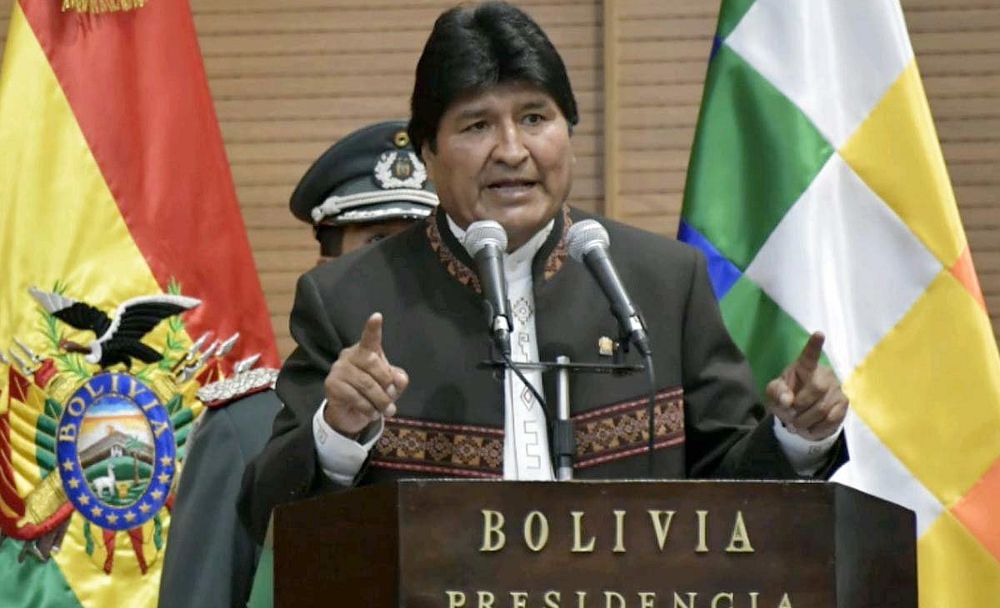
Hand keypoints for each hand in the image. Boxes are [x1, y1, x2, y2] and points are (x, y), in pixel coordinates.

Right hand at [323, 313, 408, 436]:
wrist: (351, 413)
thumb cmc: (373, 392)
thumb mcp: (390, 386)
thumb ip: (398, 380)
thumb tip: (398, 380)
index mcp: (366, 351)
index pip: (370, 338)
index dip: (373, 328)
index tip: (377, 317)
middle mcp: (350, 355)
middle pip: (373, 364)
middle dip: (386, 384)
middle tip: (391, 399)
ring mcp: (339, 369)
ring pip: (366, 384)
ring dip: (380, 401)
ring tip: (386, 410)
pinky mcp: (331, 384)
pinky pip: (355, 397)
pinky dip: (368, 408)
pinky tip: (372, 413)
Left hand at [765, 332, 847, 440]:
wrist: (801, 415)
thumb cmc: (787, 397)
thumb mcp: (774, 394)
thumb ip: (776, 393)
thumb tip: (788, 400)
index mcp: (804, 367)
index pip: (809, 355)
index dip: (814, 345)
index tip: (819, 334)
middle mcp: (824, 374)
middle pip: (817, 388)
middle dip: (800, 406)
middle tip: (791, 414)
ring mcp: (837, 389)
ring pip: (823, 408)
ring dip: (805, 421)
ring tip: (797, 423)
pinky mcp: (844, 404)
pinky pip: (832, 419)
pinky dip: (817, 428)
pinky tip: (810, 428)